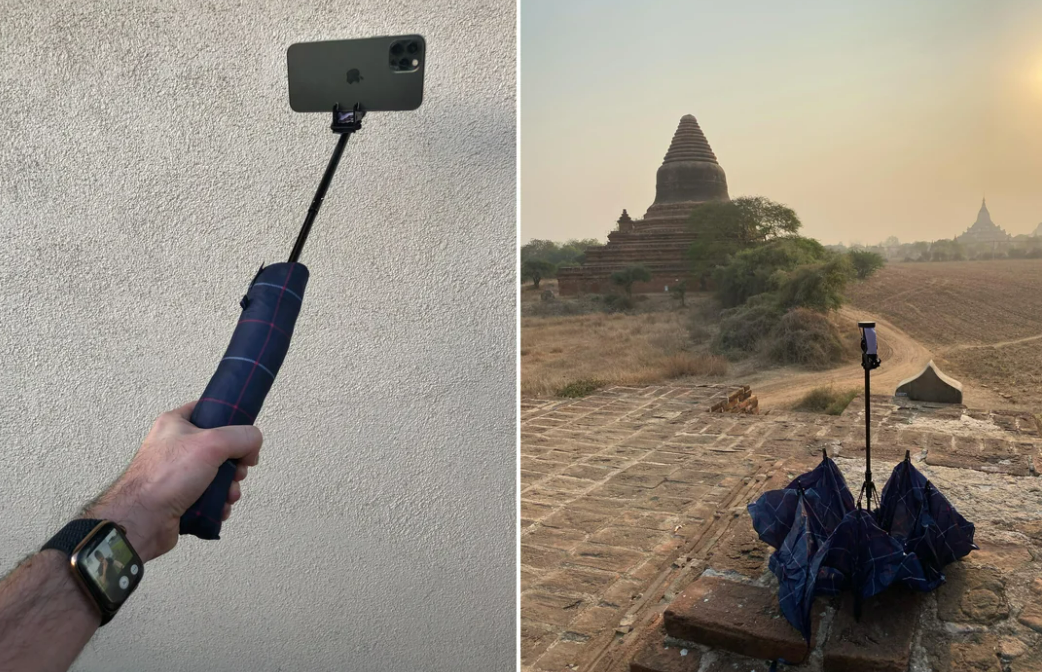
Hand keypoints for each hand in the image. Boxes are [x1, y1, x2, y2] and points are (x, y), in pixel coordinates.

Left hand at [84, 402, 262, 561]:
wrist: (143, 520)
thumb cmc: (166, 477)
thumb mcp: (213, 444)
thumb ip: (243, 437)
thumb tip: (253, 447)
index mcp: (176, 423)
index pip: (210, 410)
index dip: (232, 421)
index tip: (243, 437)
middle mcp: (176, 446)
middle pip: (221, 447)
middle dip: (236, 464)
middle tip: (237, 473)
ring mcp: (178, 473)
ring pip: (218, 474)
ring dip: (230, 487)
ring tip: (228, 496)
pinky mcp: (181, 497)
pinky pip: (210, 495)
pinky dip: (220, 502)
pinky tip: (220, 508)